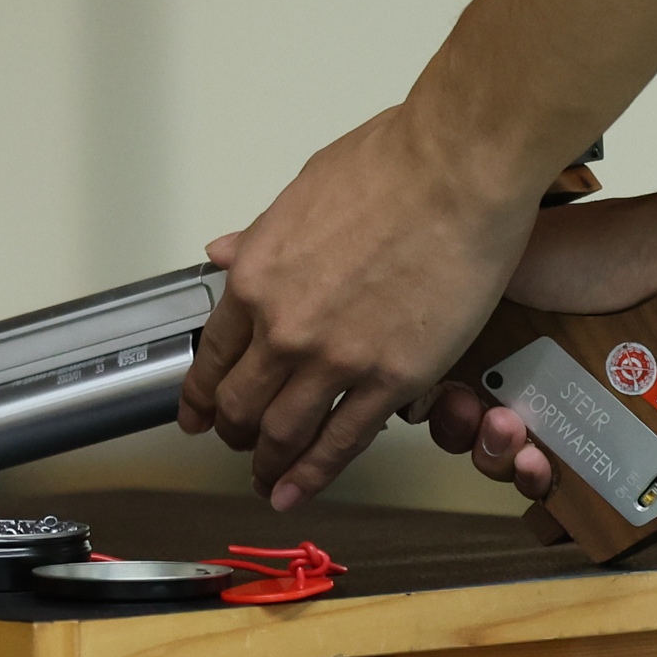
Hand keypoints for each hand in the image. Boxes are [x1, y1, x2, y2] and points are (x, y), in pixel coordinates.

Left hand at [175, 105, 545, 509]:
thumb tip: (226, 250)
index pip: (213, 356)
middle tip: (239, 446)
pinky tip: (299, 491)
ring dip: (269, 465)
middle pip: (240, 404)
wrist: (457, 171)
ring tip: (269, 480)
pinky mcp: (392, 380)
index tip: (199, 414)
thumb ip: (262, 237)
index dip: (202, 396)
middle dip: (234, 434)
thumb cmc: (394, 166)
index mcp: (256, 277)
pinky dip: (314, 475)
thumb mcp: (303, 191)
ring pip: (283, 434)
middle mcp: (284, 327)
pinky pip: (343, 442)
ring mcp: (336, 359)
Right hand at [421, 190, 656, 494]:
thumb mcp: (510, 261)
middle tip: (499, 423)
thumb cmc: (604, 253)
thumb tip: (410, 333)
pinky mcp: (635, 444)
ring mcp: (593, 414)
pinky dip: (568, 510)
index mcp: (511, 339)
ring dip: (515, 473)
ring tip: (533, 456)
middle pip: (491, 438)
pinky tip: (556, 501)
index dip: (445, 409)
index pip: (458, 393)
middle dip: (480, 444)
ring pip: (533, 472)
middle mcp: (548, 378)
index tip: (454, 403)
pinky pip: (595, 495)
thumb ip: (458, 295)